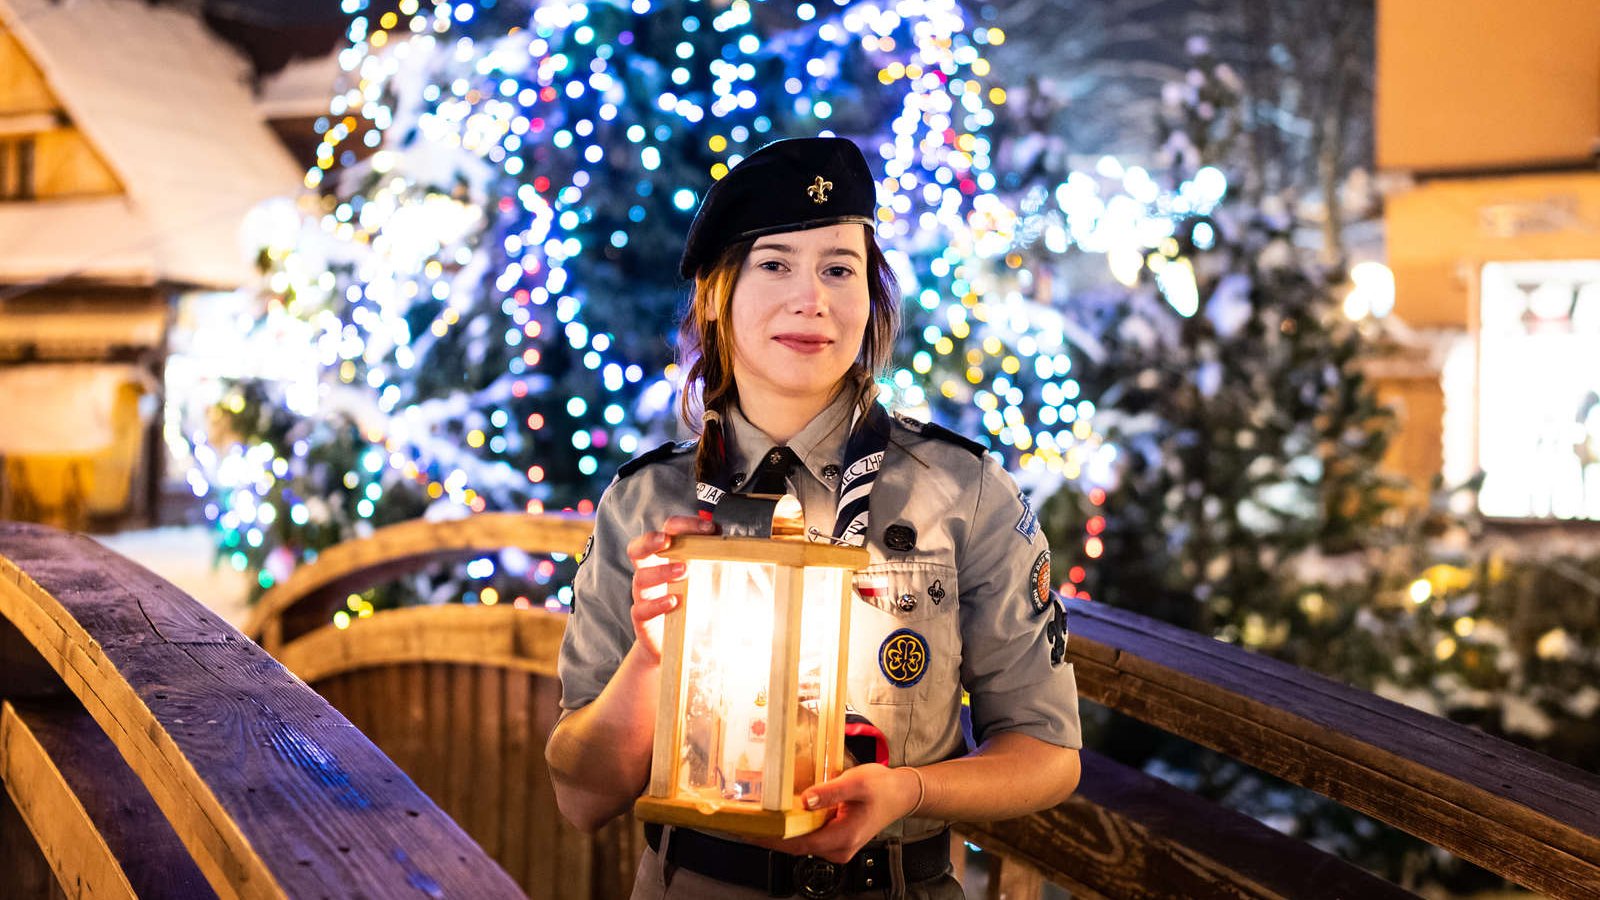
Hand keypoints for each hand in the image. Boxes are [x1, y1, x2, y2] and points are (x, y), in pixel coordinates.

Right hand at [625, 515, 717, 661]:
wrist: (673, 643)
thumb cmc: (689, 605)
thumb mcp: (701, 580)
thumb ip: (709, 561)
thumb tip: (729, 542)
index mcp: (663, 558)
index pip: (667, 532)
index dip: (683, 525)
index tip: (708, 527)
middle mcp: (649, 572)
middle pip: (637, 549)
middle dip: (650, 540)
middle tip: (667, 540)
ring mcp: (644, 595)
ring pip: (641, 578)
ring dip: (662, 572)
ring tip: (683, 571)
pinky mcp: (642, 618)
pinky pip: (642, 609)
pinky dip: (658, 603)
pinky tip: (673, 601)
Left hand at [751, 764, 921, 863]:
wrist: (901, 794)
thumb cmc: (882, 788)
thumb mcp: (856, 782)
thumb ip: (830, 792)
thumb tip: (805, 799)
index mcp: (843, 837)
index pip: (799, 843)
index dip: (773, 839)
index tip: (752, 831)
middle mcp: (839, 848)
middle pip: (796, 846)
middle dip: (770, 836)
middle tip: (744, 823)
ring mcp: (837, 846)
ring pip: (802, 842)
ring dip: (780, 832)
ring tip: (757, 818)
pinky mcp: (835, 839)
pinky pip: (809, 836)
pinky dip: (793, 828)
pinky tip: (779, 817)